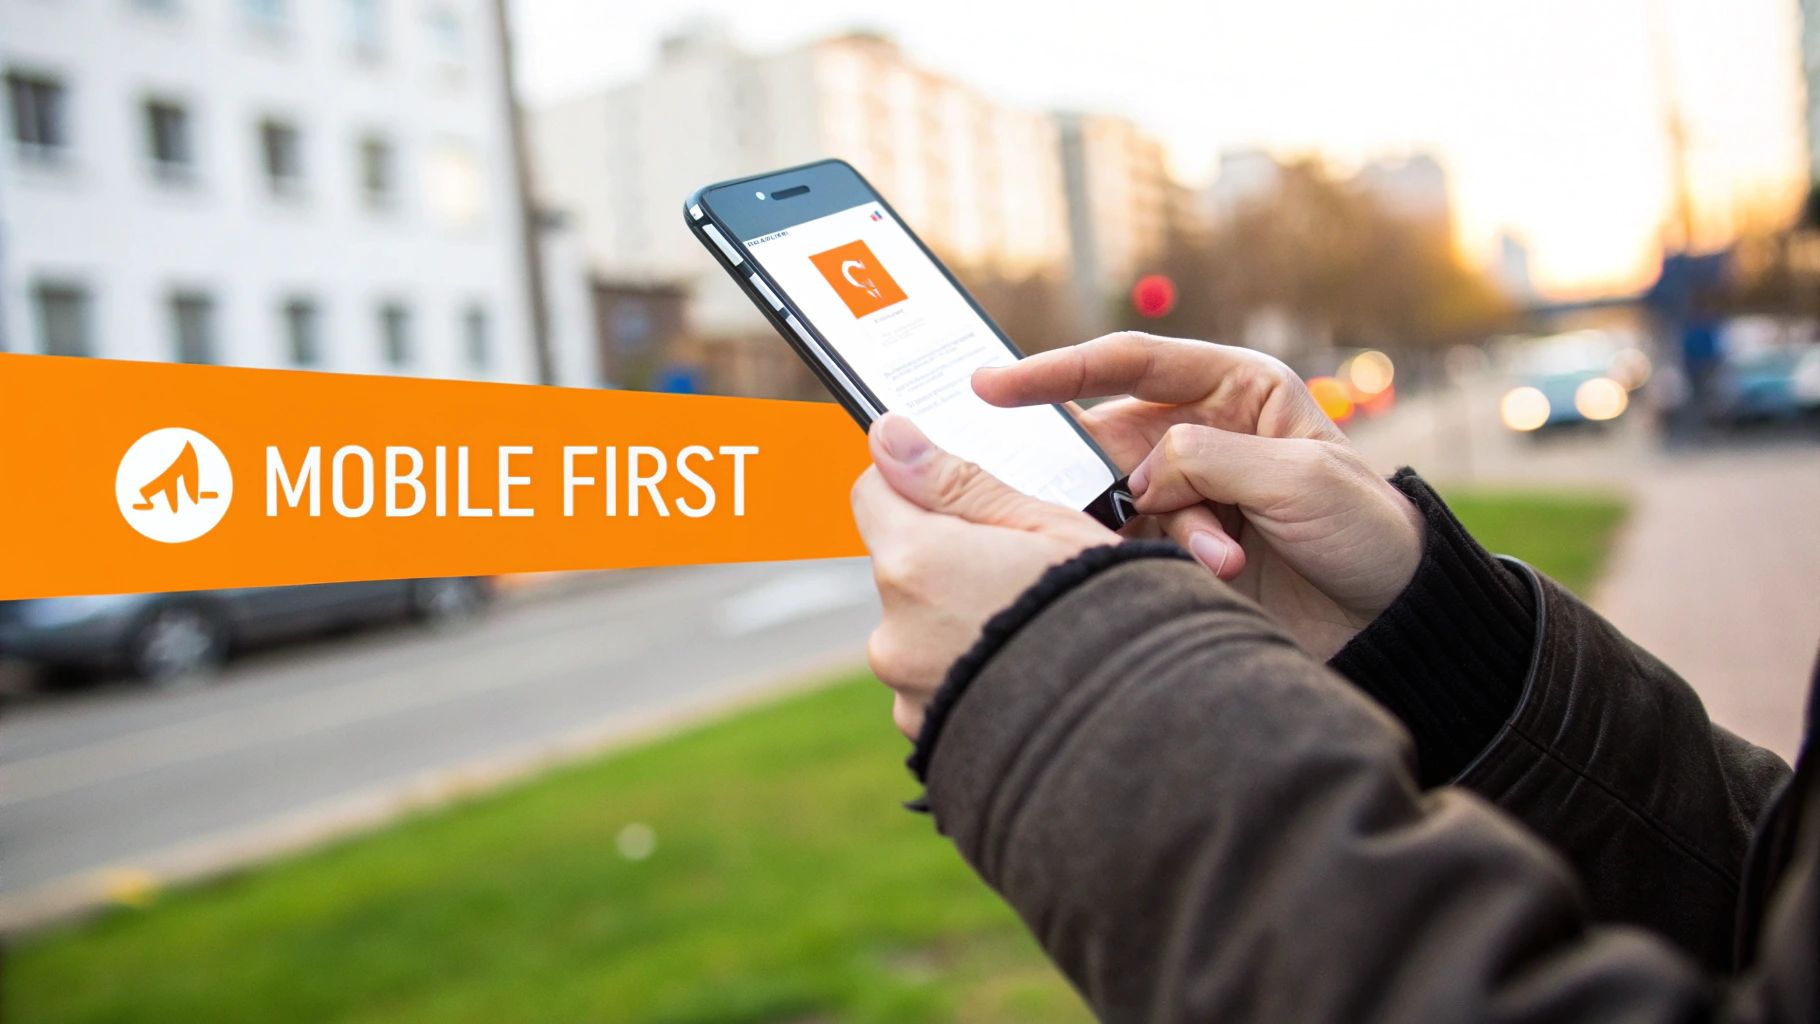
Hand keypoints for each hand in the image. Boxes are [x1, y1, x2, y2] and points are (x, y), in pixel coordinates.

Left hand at [852, 414, 1117, 737]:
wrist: (1144, 723)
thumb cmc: (1106, 611)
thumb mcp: (1047, 526)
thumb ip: (958, 481)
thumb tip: (888, 436)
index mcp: (916, 563)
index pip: (873, 495)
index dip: (917, 486)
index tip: (961, 496)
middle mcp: (893, 633)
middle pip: (903, 569)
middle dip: (949, 562)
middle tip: (1023, 573)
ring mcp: (906, 693)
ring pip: (920, 632)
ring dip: (958, 626)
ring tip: (1033, 633)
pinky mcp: (927, 736)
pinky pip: (936, 689)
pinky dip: (969, 678)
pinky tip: (1025, 677)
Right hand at [974, 332, 1423, 658]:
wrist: (1396, 623)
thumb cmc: (1366, 532)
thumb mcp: (1297, 478)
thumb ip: (1208, 459)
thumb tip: (1140, 474)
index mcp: (1236, 387)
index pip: (1131, 362)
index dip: (1058, 371)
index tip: (991, 387)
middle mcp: (1203, 432)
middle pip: (1113, 438)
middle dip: (1110, 476)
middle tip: (1124, 509)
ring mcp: (1191, 493)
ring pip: (1121, 499)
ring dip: (1160, 531)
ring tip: (1221, 559)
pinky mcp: (1183, 549)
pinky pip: (1136, 545)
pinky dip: (1159, 562)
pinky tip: (1213, 577)